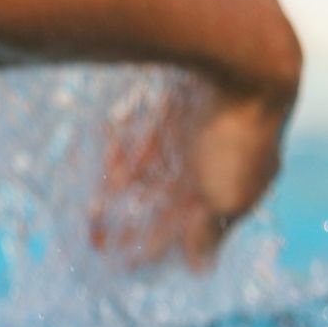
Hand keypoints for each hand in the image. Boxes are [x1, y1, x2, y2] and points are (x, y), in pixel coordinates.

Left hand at [90, 74, 291, 269]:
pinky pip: (140, 139)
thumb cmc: (237, 135)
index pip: (192, 226)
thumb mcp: (227, 195)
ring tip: (90, 218)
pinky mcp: (170, 104)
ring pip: (149, 172)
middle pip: (165, 200)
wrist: (237, 58)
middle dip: (133, 224)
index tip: (129, 267)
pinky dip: (121, 160)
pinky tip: (101, 178)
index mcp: (235, 185)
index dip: (161, 246)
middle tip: (96, 245)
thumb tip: (199, 268)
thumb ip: (210, 230)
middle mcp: (213, 158)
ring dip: (120, 197)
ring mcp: (191, 130)